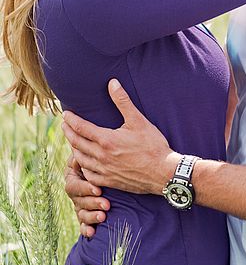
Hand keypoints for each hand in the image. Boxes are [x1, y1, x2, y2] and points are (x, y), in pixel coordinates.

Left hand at [62, 79, 179, 194]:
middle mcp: (101, 156)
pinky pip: (88, 175)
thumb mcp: (138, 120)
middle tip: (64, 125)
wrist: (162, 172)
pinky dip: (82, 167)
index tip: (65, 114)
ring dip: (73, 148)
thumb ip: (123, 101)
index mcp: (106, 140)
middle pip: (76, 143)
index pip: (81, 128)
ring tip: (72, 141)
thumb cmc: (152, 145)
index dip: (71, 120)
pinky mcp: (109, 181)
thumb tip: (112, 83)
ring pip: (80, 159)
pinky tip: (83, 163)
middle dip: (68, 132)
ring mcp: (104, 170)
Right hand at [64, 154, 110, 237]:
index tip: (99, 189)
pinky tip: (93, 232)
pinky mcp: (86, 213)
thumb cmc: (104, 153)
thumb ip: (88, 151)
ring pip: (81, 213)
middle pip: (77, 200)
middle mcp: (75, 190)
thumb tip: (80, 148)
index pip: (74, 184)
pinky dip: (86, 229)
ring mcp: (79, 203)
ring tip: (103, 217)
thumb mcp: (95, 149)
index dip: (85, 188)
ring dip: (91, 216)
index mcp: (73, 175)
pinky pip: (83, 224)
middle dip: (91, 202)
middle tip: (106, 204)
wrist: (114, 164)